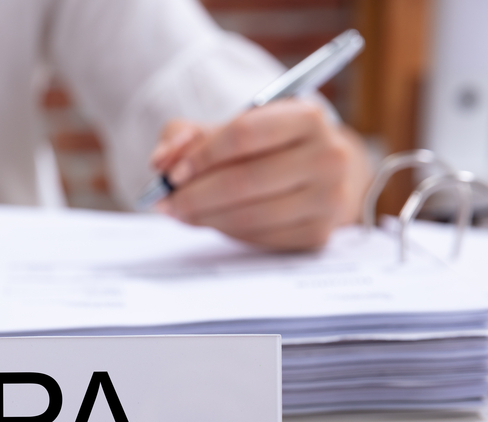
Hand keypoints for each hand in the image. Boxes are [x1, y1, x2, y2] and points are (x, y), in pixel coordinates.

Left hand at [149, 99, 371, 250]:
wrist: (315, 174)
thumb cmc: (264, 147)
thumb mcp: (227, 128)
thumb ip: (185, 137)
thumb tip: (160, 161)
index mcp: (307, 117)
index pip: (243, 134)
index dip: (201, 156)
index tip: (171, 174)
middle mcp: (328, 157)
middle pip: (244, 180)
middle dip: (194, 195)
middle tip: (164, 202)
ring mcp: (328, 199)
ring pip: (249, 215)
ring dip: (204, 218)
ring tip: (180, 213)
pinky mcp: (317, 234)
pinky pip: (258, 237)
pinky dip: (226, 232)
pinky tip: (211, 221)